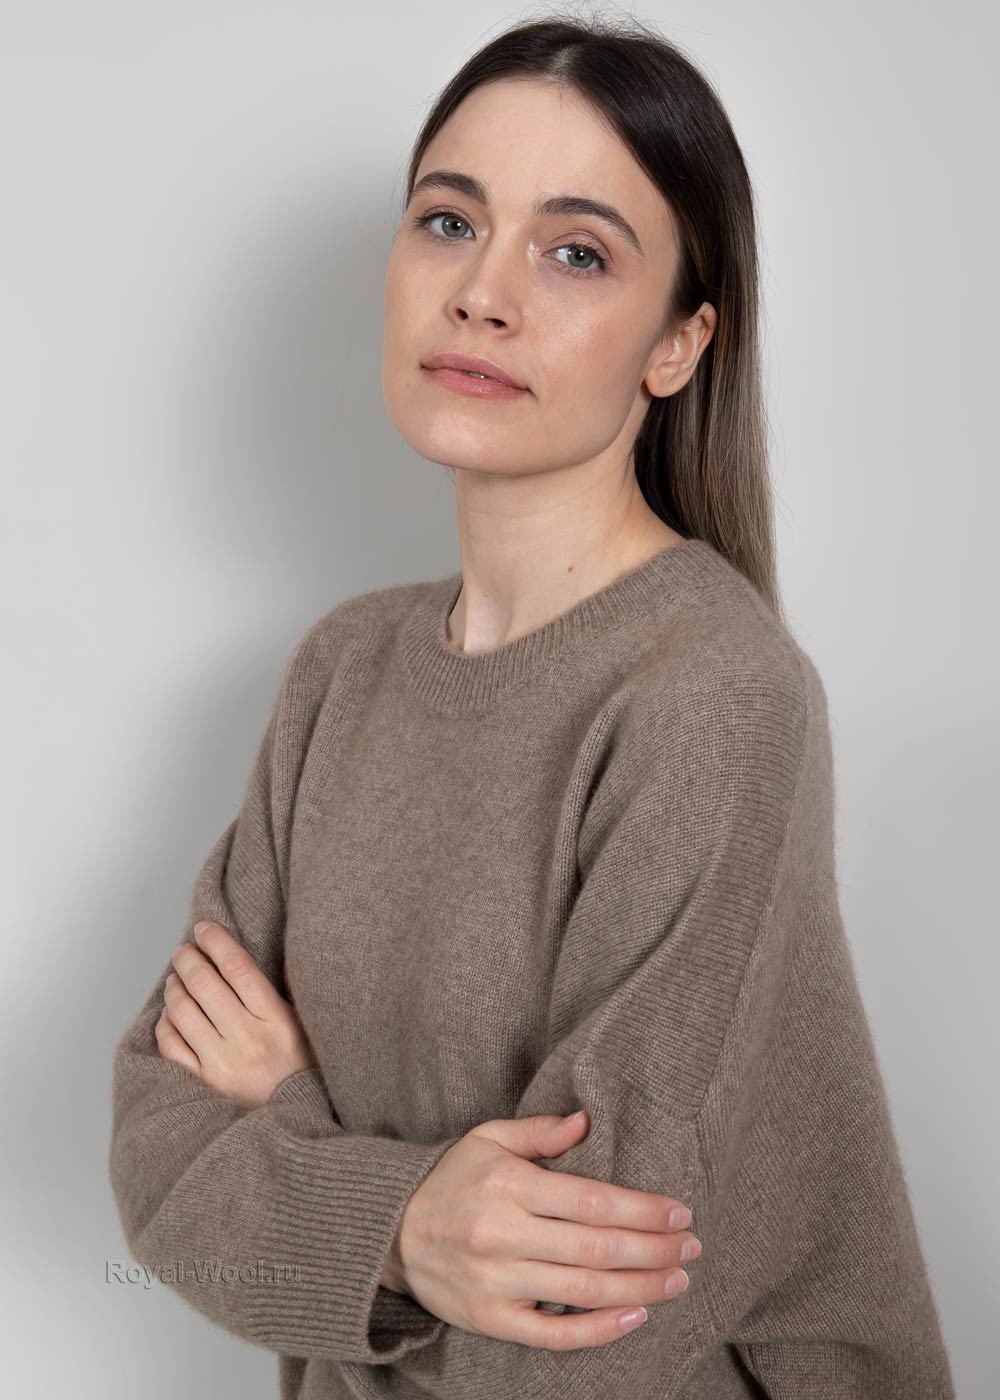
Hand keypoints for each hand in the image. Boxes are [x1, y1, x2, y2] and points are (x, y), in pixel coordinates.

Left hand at [155, 921, 317, 1109]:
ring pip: (183, 1013)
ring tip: (175, 980)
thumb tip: (239, 960)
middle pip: (205, 985)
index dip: (217, 943)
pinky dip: (166, 1024)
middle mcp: (246, 1038)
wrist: (298, 1118)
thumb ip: (273, 995)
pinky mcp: (205, 1083)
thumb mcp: (301, 1025)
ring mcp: (222, 1063)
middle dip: (188, 960)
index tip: (204, 929)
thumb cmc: (302, 1067)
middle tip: (183, 952)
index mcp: (275, 1019)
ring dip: (174, 989)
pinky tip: (170, 1015)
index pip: (238, 968)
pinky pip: (172, 1046)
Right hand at [385, 1110, 699, 1350]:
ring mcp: (496, 1282)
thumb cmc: (451, 1180)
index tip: (679, 1213)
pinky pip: (553, 1333)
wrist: (391, 1233)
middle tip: (692, 1248)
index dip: (642, 1209)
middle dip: (653, 1249)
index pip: (590, 1200)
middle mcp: (502, 1234)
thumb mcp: (488, 1139)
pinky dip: (598, 1330)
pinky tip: (634, 1317)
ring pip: (583, 1290)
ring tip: (677, 1281)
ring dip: (640, 1288)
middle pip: (596, 1247)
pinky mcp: (491, 1319)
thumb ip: (539, 1132)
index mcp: (507, 1185)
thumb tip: (586, 1121)